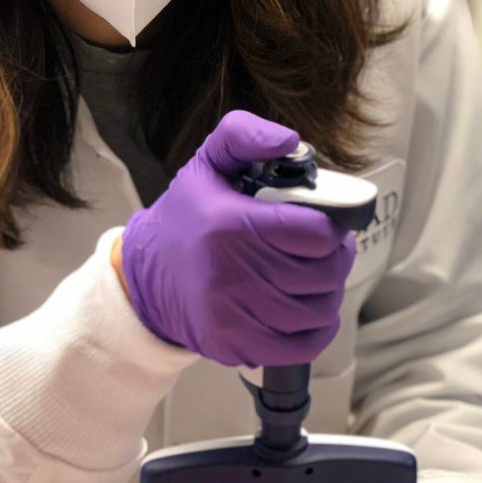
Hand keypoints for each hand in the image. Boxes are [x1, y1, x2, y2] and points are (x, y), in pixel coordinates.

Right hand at [118, 111, 354, 366]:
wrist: (145, 278)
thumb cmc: (187, 219)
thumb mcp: (208, 163)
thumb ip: (245, 136)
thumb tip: (289, 140)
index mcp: (230, 224)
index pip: (315, 233)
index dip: (333, 226)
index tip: (329, 223)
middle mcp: (232, 274)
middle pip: (323, 273)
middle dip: (337, 258)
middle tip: (327, 249)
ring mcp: (234, 315)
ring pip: (318, 309)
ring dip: (329, 292)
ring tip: (317, 275)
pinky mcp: (237, 346)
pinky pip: (302, 345)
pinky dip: (319, 328)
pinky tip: (310, 308)